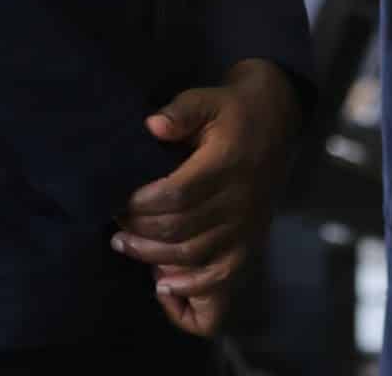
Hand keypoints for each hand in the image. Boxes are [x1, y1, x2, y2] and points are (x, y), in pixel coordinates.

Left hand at [113, 60, 301, 336]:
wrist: (277, 119)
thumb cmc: (233, 110)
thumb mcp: (208, 98)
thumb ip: (180, 110)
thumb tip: (152, 125)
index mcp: (227, 165)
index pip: (177, 196)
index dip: (141, 204)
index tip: (117, 201)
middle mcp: (239, 202)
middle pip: (180, 231)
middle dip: (139, 233)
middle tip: (115, 227)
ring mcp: (247, 228)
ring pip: (194, 259)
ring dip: (154, 259)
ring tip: (126, 246)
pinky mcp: (251, 244)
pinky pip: (222, 282)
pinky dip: (193, 294)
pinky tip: (164, 286)